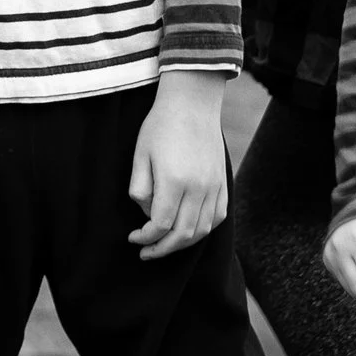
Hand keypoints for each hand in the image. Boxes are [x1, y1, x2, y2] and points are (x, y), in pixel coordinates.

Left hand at [127, 71, 230, 259]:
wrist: (192, 102)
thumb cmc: (160, 126)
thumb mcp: (140, 155)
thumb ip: (140, 189)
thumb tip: (146, 214)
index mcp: (174, 181)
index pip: (161, 225)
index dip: (145, 238)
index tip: (133, 238)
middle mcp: (198, 188)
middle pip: (183, 234)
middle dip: (162, 249)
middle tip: (146, 252)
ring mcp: (214, 186)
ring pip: (202, 230)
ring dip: (182, 244)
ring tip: (165, 245)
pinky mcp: (223, 183)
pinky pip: (217, 217)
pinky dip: (202, 230)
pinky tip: (188, 230)